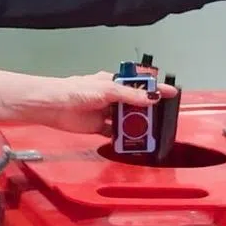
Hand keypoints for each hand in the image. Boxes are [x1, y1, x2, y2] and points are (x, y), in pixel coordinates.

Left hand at [18, 71, 177, 135]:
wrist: (52, 105)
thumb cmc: (77, 91)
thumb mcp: (107, 90)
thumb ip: (130, 96)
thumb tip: (152, 98)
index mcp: (113, 82)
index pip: (140, 84)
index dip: (156, 88)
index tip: (173, 93)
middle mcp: (111, 97)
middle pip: (135, 104)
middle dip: (148, 111)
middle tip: (162, 120)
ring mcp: (105, 112)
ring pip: (127, 120)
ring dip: (137, 126)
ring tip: (150, 133)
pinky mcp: (98, 127)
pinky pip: (115, 133)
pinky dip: (123, 138)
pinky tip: (133, 142)